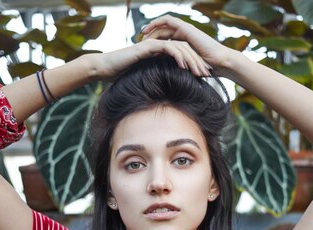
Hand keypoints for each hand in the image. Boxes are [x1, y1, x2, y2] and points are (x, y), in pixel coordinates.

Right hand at [91, 33, 211, 80]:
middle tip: (207, 74)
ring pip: (180, 47)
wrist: (105, 68)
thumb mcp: (144, 82)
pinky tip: (185, 66)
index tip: (204, 78)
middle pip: (185, 50)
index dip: (194, 65)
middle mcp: (159, 46)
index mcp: (160, 54)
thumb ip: (156, 85)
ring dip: (192, 59)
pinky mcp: (148, 46)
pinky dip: (178, 56)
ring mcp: (154, 44)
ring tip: (200, 72)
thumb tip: (167, 103)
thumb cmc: (121, 77)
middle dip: (197, 62)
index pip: (183, 56)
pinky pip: (168, 48)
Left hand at [140, 15, 233, 75]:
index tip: (143, 51)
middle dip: (149, 35)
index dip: (153, 44)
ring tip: (141, 35)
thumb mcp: (187, 71)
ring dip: (151, 28)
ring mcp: (185, 30)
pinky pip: (169, 20)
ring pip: (163, 24)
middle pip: (162, 31)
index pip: (165, 40)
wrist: (219, 63)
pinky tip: (148, 30)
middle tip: (138, 42)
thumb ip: (177, 70)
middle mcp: (184, 35)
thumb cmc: (207, 70)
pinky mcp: (186, 28)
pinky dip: (157, 23)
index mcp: (183, 43)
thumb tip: (167, 81)